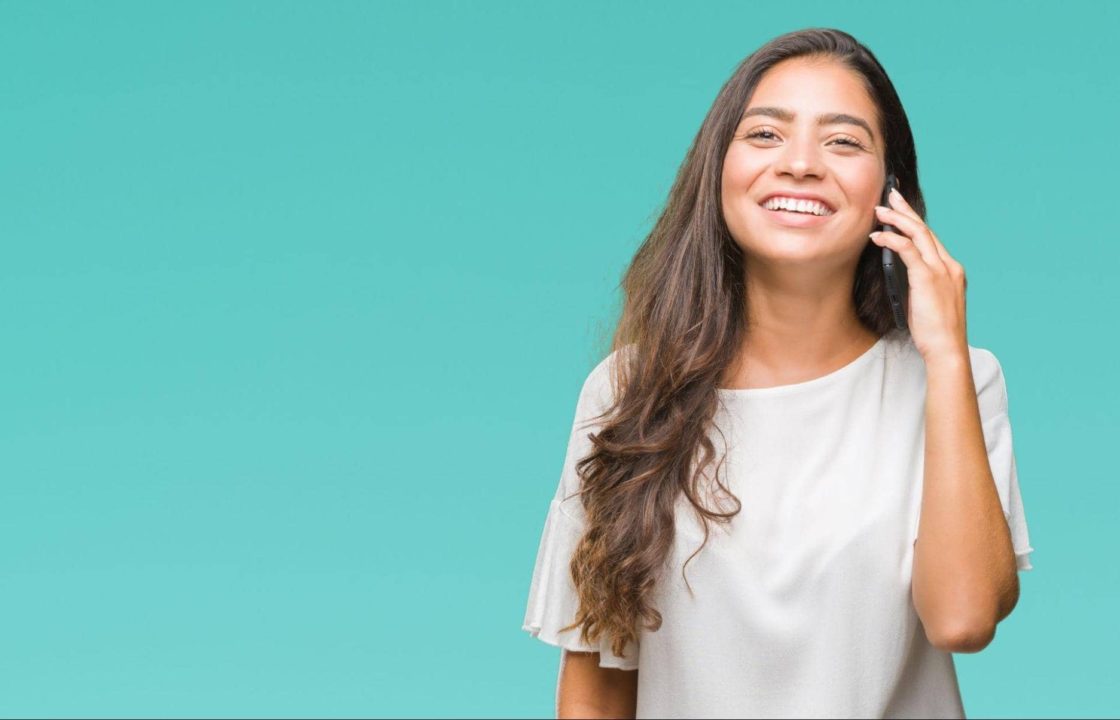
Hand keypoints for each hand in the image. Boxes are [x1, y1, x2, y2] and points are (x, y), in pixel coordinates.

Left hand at [870, 187, 968, 361]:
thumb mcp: (926, 301)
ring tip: (879, 210)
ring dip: (897, 219)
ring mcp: (941, 270)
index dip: (914, 221)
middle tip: (890, 195)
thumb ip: (917, 282)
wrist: (946, 349)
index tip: (901, 208)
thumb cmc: (934, 331)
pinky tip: (878, 235)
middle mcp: (949, 265)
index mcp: (950, 270)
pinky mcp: (928, 279)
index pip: (931, 238)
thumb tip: (897, 269)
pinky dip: (892, 240)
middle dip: (906, 210)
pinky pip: (908, 251)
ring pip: (918, 234)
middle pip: (925, 229)